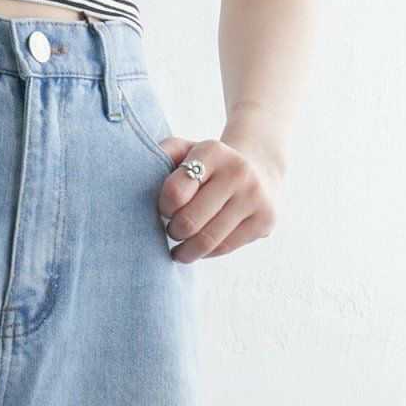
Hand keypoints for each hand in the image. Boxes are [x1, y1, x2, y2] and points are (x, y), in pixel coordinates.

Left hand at [156, 135, 279, 261]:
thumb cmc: (209, 166)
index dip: (163, 208)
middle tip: (171, 231)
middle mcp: (238, 171)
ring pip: (206, 241)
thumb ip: (164, 155)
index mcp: (213, 151)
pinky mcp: (265, 219)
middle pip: (188, 222)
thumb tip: (140, 171)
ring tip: (178, 250)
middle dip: (172, 232)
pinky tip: (198, 249)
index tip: (165, 209)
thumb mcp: (187, 151)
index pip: (174, 193)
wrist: (260, 168)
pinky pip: (224, 248)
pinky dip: (205, 254)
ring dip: (185, 251)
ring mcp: (255, 196)